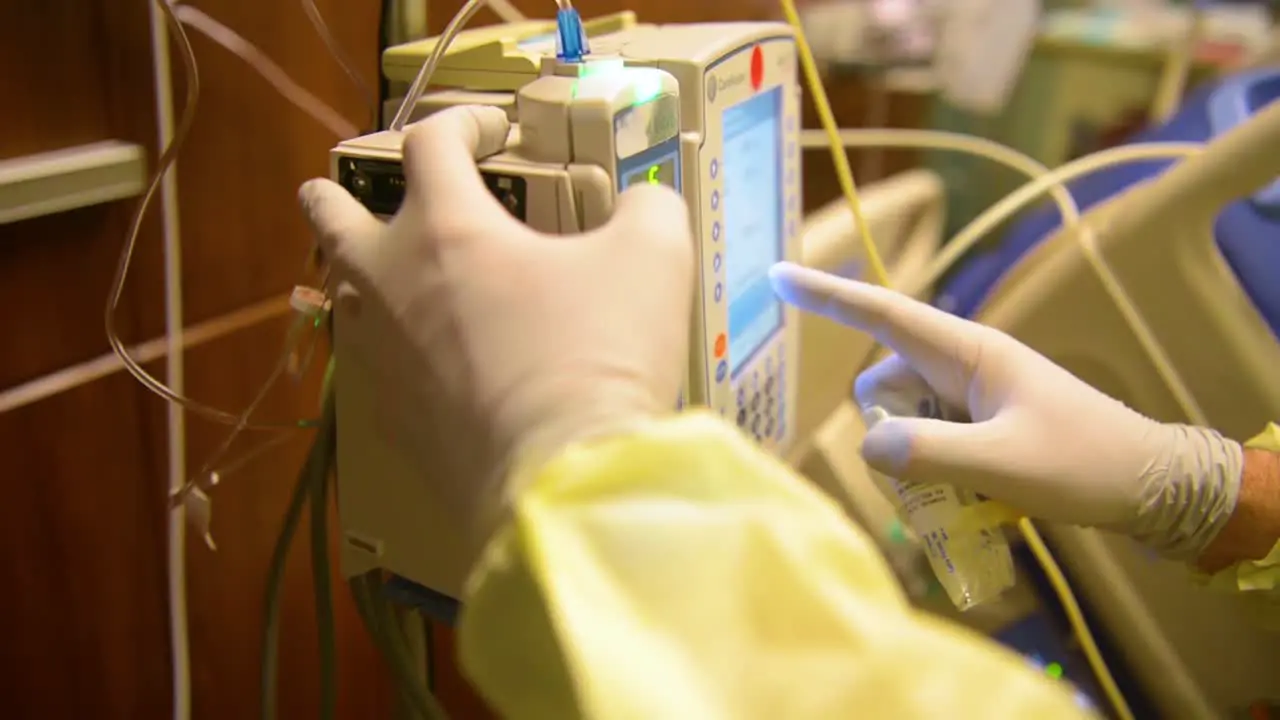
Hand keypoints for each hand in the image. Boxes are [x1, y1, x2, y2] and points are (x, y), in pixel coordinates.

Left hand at [300, 106, 694, 550]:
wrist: (561, 476)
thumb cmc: (599, 352)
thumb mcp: (653, 257)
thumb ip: (647, 210)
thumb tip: (641, 205)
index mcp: (446, 228)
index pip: (430, 143)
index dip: (461, 121)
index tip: (493, 129)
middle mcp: (392, 282)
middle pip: (331, 217)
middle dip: (332, 195)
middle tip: (338, 189)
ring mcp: (381, 355)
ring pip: (341, 296)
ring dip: (354, 273)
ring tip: (380, 274)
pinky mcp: (389, 418)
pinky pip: (369, 365)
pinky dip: (384, 346)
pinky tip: (415, 358)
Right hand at [770, 262, 1242, 560]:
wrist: (1150, 485)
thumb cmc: (1085, 464)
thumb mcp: (1004, 463)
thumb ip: (929, 453)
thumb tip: (868, 445)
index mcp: (968, 353)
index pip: (882, 314)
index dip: (826, 295)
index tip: (777, 274)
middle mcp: (962, 366)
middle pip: (883, 385)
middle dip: (888, 432)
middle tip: (936, 481)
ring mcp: (971, 396)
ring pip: (902, 419)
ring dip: (913, 460)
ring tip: (966, 496)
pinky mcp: (979, 425)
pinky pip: (927, 440)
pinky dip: (932, 471)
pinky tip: (968, 499)